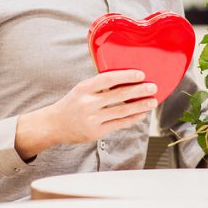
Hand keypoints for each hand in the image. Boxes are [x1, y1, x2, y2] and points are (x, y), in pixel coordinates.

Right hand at [16, 70, 157, 158]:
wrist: (54, 125)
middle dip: (139, 91)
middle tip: (153, 87)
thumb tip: (126, 80)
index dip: (126, 76)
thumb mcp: (81, 89)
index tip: (141, 74)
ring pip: (121, 111)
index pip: (108, 79)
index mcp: (84, 88)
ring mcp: (91, 119)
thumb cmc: (72, 104)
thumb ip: (100, 85)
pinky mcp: (96, 132)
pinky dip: (132, 119)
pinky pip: (118, 124)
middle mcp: (87, 103)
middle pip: (118, 95)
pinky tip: (141, 114)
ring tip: (152, 101)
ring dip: (140, 106)